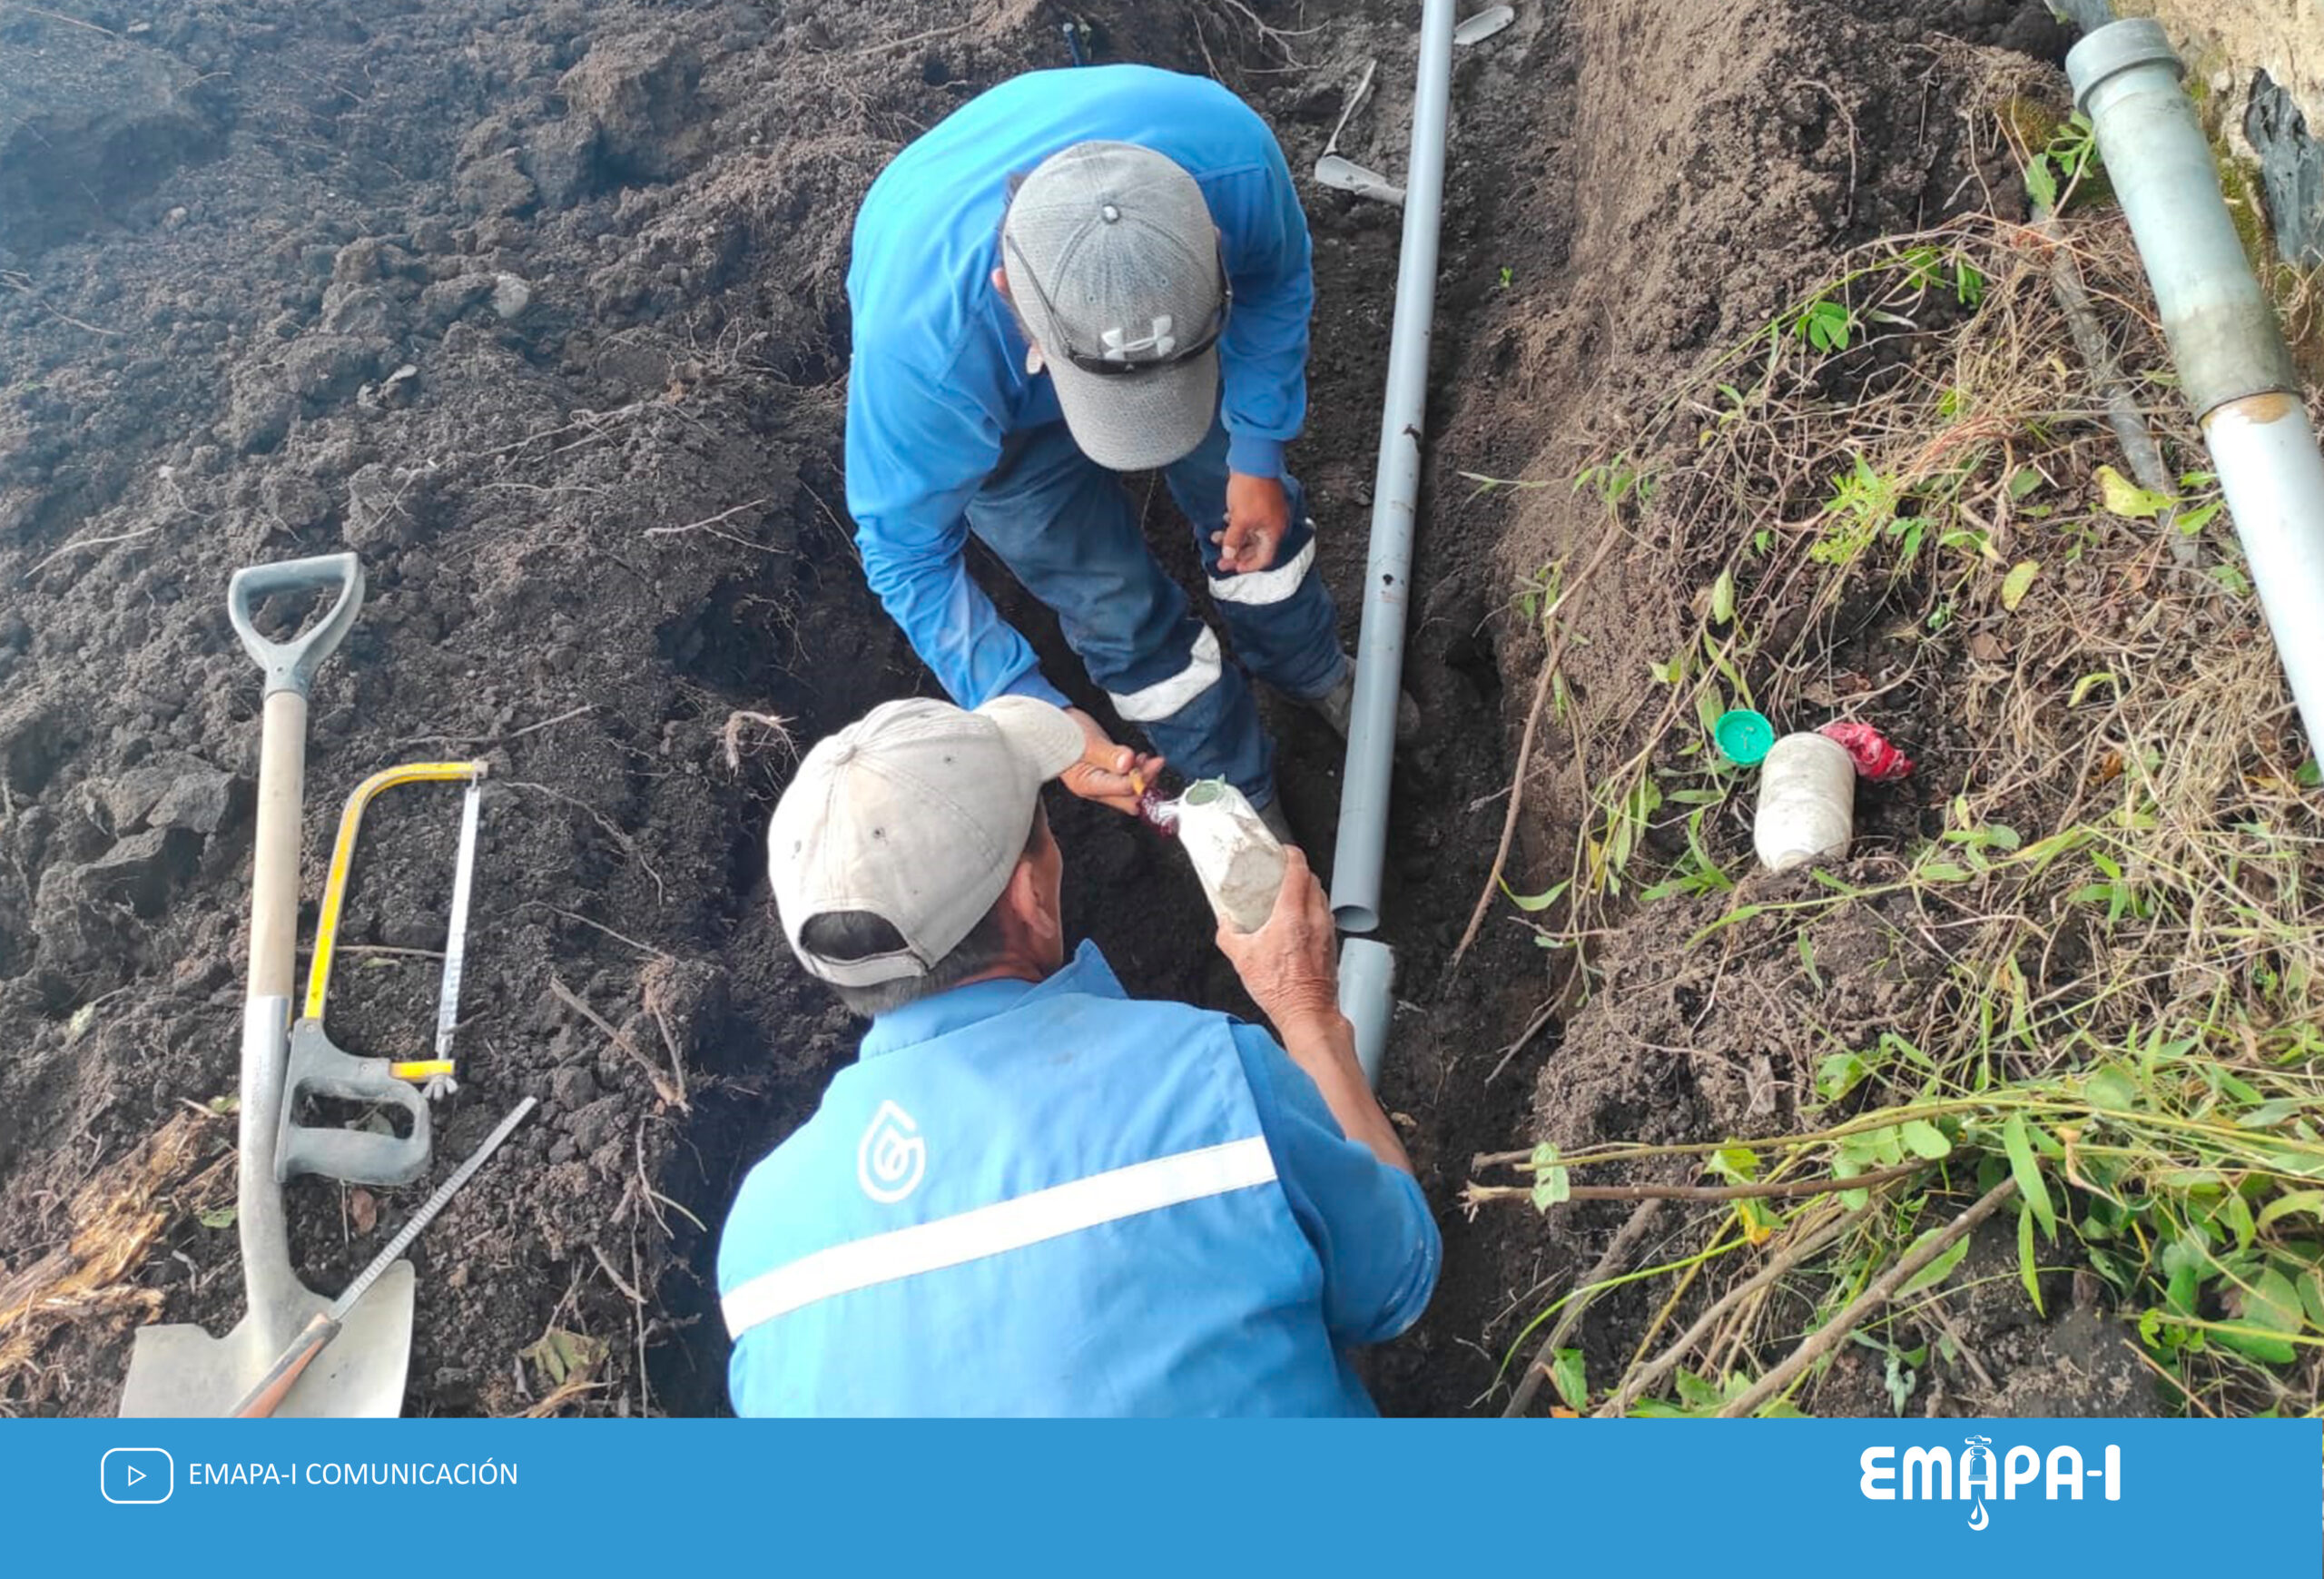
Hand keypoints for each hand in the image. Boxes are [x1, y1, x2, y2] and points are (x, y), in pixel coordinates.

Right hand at [1059, 707, 1164, 816]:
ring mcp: (1100, 785)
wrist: (1055, 722)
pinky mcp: (1105, 778)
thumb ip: (1109, 754)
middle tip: (1154, 762)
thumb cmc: (1065, 731)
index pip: (1124, 790)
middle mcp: (1094, 789)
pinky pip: (1126, 784)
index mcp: (1087, 784)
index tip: (1155, 761)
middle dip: (1145, 782)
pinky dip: (1136, 774)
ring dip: (1142, 778)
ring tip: (1145, 759)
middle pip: (1130, 799)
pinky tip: (1138, 761)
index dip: (1143, 777)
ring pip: (1130, 794)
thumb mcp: (1088, 741)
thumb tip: (1127, 763)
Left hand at [1213, 472, 1290, 574]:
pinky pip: (1249, 522)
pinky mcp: (1261, 504)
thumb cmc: (1251, 489)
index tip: (1233, 567)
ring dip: (1233, 538)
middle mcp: (1274, 525)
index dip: (1248, 565)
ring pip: (1250, 534)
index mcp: (1274, 532)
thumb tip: (1229, 555)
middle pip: (1256, 548)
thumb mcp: (1239, 519)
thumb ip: (1233, 540)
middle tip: (1220, 559)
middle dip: (1237, 553)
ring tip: (1216, 537)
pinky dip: (1236, 526)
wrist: (1254, 461)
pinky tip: (1224, 522)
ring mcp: (1268, 514)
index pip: (1264, 558)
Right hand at [1213, 847, 1340, 1030]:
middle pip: (1313, 880)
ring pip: (1321, 897)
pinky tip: (1300, 921)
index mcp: (1292, 915)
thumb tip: (1224, 923)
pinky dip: (1314, 909)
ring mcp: (1326, 931)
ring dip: (1308, 890)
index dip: (1291, 855)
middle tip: (1283, 872)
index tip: (1283, 851)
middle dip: (1299, 871)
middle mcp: (1314, 918)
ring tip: (1290, 895)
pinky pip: (1325, 915)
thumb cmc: (1280, 989)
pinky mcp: (1331, 944)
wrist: (1308, 1013)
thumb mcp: (1242, 959)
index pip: (1299, 870)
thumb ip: (1229, 935)